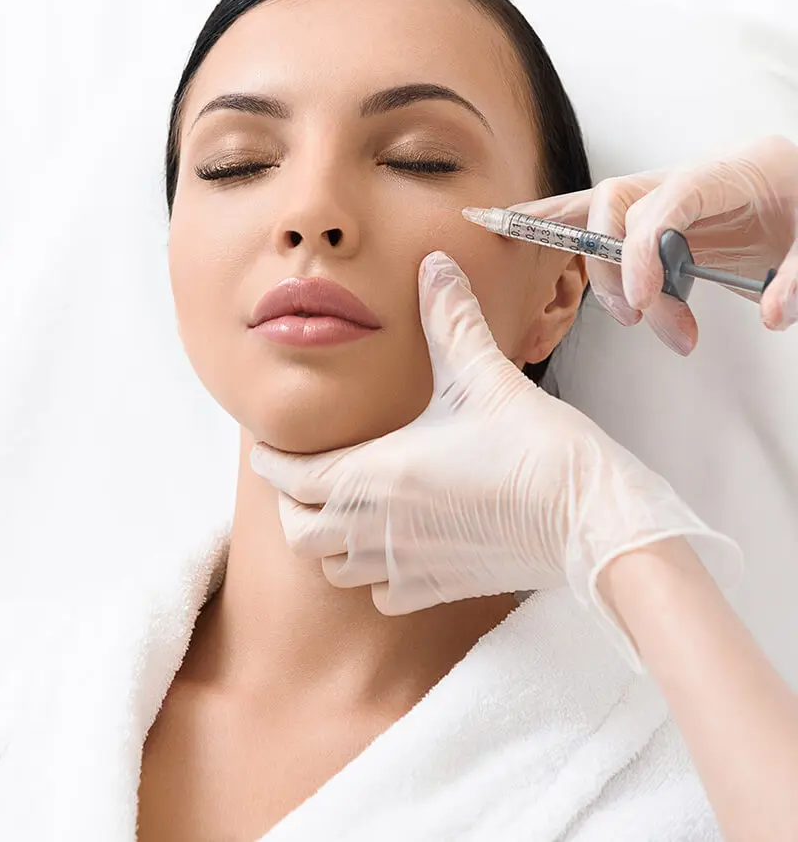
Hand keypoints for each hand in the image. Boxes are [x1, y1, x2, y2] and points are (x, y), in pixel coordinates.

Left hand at [250, 251, 740, 669]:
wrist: (590, 519)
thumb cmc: (537, 448)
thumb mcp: (485, 375)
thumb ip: (450, 319)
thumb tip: (435, 265)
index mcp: (376, 476)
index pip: (291, 477)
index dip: (271, 460)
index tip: (267, 445)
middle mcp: (380, 528)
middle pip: (299, 532)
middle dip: (292, 504)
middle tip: (303, 475)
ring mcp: (409, 565)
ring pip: (335, 568)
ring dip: (328, 541)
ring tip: (342, 509)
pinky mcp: (442, 589)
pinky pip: (382, 594)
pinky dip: (374, 575)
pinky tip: (394, 546)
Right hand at [509, 135, 797, 354]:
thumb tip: (773, 314)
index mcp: (737, 170)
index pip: (670, 197)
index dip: (643, 246)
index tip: (645, 301)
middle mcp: (696, 174)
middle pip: (620, 200)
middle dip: (615, 265)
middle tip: (643, 317)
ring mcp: (674, 191)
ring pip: (602, 209)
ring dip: (603, 270)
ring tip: (643, 320)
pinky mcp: (663, 214)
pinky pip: (601, 212)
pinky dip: (557, 221)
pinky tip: (515, 224)